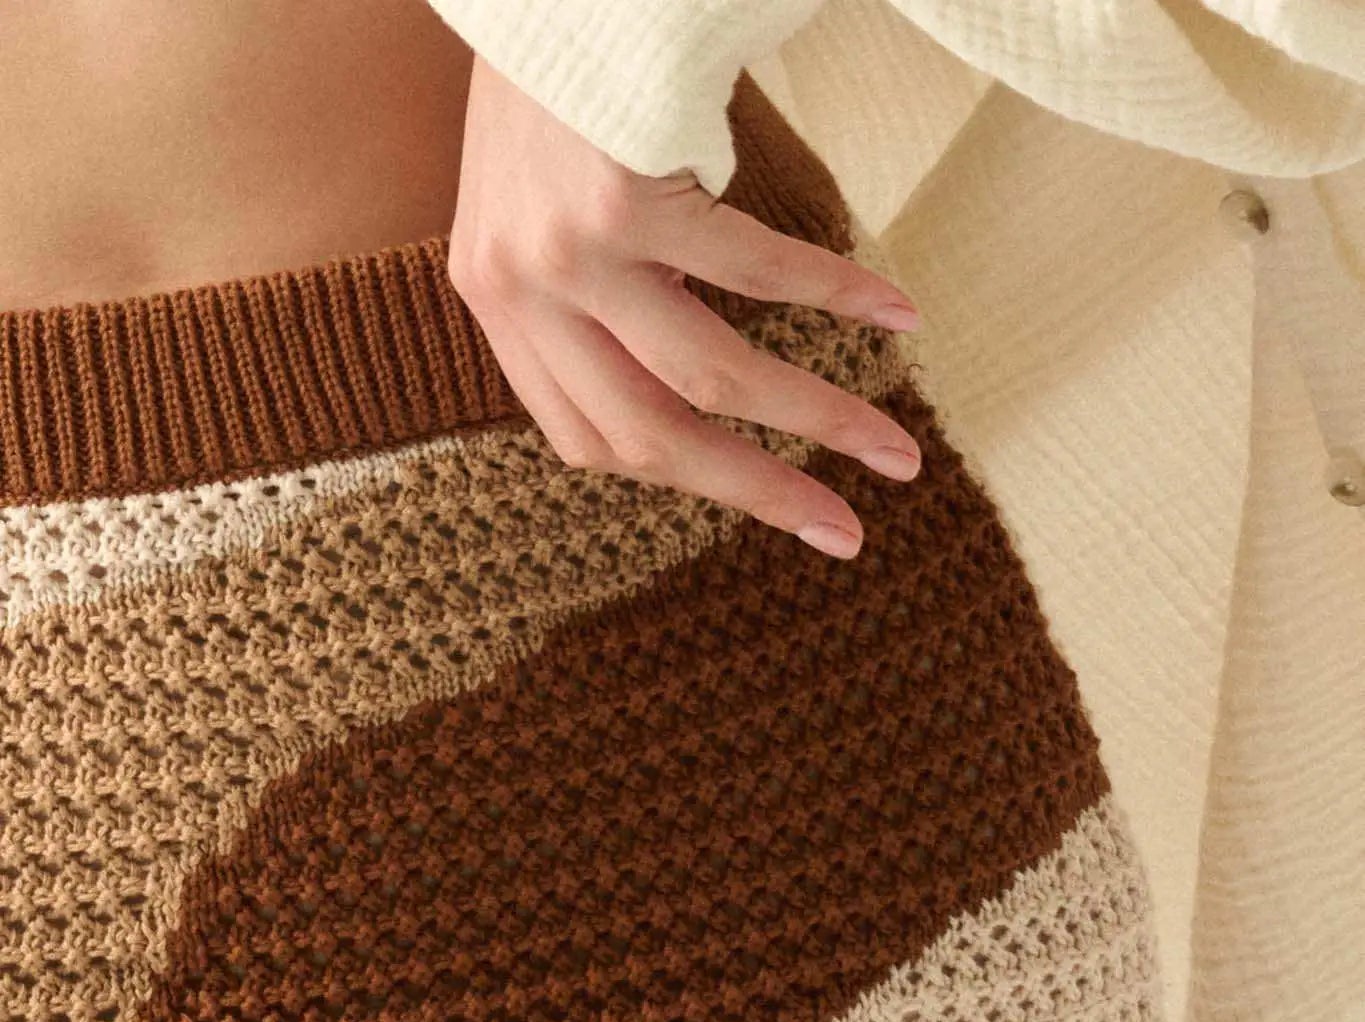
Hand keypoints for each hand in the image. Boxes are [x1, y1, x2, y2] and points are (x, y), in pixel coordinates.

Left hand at [447, 57, 922, 559]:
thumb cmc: (560, 84)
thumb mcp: (541, 209)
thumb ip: (584, 303)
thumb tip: (688, 398)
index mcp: (498, 308)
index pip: (592, 442)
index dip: (687, 479)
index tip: (764, 498)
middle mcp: (521, 292)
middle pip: (654, 437)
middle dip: (762, 493)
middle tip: (843, 533)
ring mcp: (567, 249)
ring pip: (711, 376)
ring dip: (817, 419)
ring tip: (893, 448)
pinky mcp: (620, 195)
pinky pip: (752, 271)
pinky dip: (835, 296)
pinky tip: (894, 314)